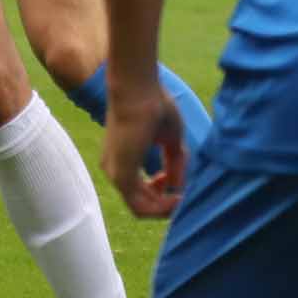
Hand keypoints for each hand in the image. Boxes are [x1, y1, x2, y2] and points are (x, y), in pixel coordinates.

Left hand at [101, 80, 187, 219]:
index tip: (179, 181)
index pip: (140, 191)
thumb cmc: (153, 104)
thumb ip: (173, 162)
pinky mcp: (121, 175)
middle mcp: (113, 169)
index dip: (163, 193)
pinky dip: (161, 207)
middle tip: (183, 195)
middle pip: (141, 204)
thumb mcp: (170, 138)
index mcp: (121, 159)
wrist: (138, 88)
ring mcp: (115, 173)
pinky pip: (141, 206)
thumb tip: (178, 186)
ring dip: (164, 208)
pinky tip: (177, 196)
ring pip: (140, 209)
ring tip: (182, 197)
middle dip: (165, 203)